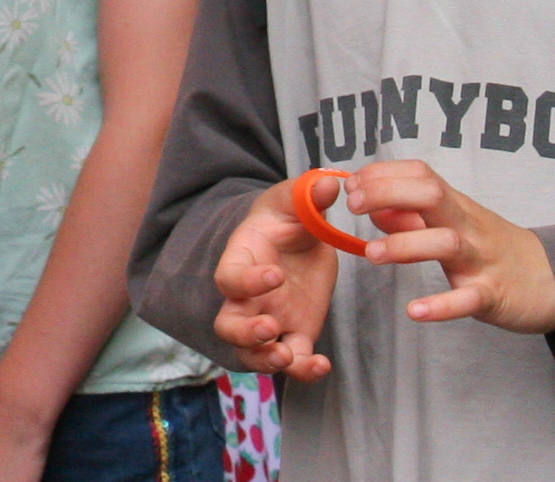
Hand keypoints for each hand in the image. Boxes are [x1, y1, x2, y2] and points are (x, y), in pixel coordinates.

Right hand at [213, 179, 339, 380]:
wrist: (301, 237)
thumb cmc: (287, 216)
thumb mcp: (294, 200)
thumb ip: (307, 194)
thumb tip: (327, 183)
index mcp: (241, 261)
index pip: (229, 279)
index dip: (247, 282)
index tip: (276, 275)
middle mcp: (248, 297)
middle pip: (227, 326)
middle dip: (245, 334)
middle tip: (271, 329)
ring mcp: (271, 319)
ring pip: (251, 353)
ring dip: (265, 359)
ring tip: (288, 356)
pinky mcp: (296, 334)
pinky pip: (293, 361)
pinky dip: (303, 370)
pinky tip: (322, 365)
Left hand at [345, 157, 554, 334]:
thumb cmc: (494, 247)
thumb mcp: (456, 223)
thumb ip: (414, 214)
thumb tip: (375, 207)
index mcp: (456, 206)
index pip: (419, 174)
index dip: (382, 174)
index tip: (350, 184)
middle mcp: (467, 226)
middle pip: (431, 195)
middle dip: (388, 193)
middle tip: (354, 206)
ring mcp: (482, 260)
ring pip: (446, 243)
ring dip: (406, 245)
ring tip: (374, 254)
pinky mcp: (494, 294)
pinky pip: (467, 299)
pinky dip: (441, 305)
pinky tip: (415, 311)